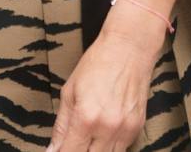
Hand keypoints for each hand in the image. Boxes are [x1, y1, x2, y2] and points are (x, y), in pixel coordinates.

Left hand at [47, 6, 161, 150]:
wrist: (129, 49)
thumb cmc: (97, 64)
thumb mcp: (69, 91)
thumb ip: (61, 125)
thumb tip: (53, 149)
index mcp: (86, 117)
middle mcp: (107, 128)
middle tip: (72, 142)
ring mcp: (125, 131)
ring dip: (94, 151)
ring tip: (86, 138)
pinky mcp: (137, 129)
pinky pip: (121, 149)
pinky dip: (109, 147)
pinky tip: (102, 134)